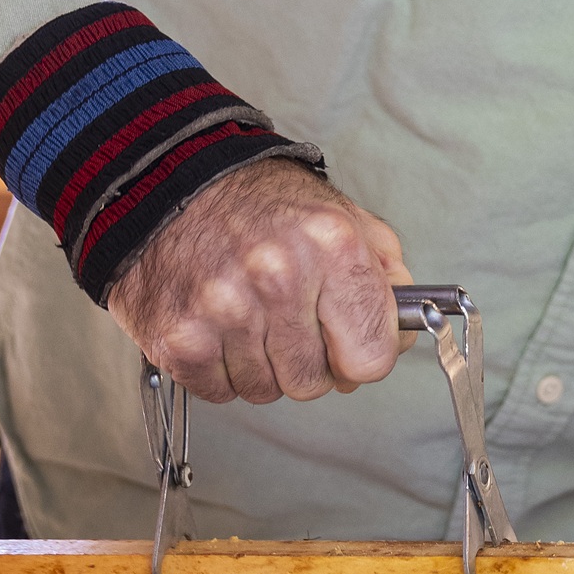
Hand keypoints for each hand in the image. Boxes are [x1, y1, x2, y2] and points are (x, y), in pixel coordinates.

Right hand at [105, 156, 408, 405]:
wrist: (170, 181)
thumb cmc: (259, 204)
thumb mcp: (344, 218)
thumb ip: (386, 276)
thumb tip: (403, 332)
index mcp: (332, 247)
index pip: (372, 358)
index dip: (360, 356)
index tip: (346, 343)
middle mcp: (278, 277)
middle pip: (314, 382)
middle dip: (306, 361)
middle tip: (285, 320)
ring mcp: (224, 309)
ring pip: (265, 391)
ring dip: (260, 365)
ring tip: (246, 315)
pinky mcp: (178, 337)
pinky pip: (220, 392)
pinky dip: (219, 370)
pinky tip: (215, 326)